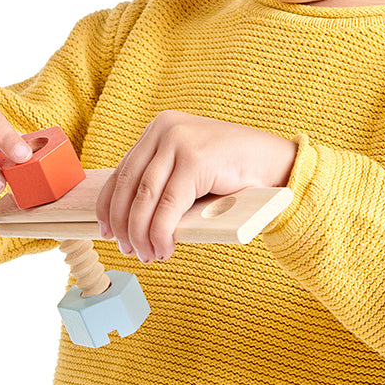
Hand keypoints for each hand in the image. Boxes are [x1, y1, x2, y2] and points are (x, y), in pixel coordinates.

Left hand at [96, 112, 297, 262]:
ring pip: (145, 198)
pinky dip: (161, 231)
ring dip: (141, 233)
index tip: (106, 230)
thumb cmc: (234, 174)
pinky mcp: (195, 160)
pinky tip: (163, 248)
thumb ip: (163, 182)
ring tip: (147, 254)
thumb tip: (128, 220)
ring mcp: (179, 141)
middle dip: (123, 224)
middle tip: (128, 250)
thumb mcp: (189, 171)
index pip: (122, 171)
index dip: (109, 205)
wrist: (277, 164)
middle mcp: (165, 130)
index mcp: (160, 129)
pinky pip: (168, 205)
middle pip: (128, 185)